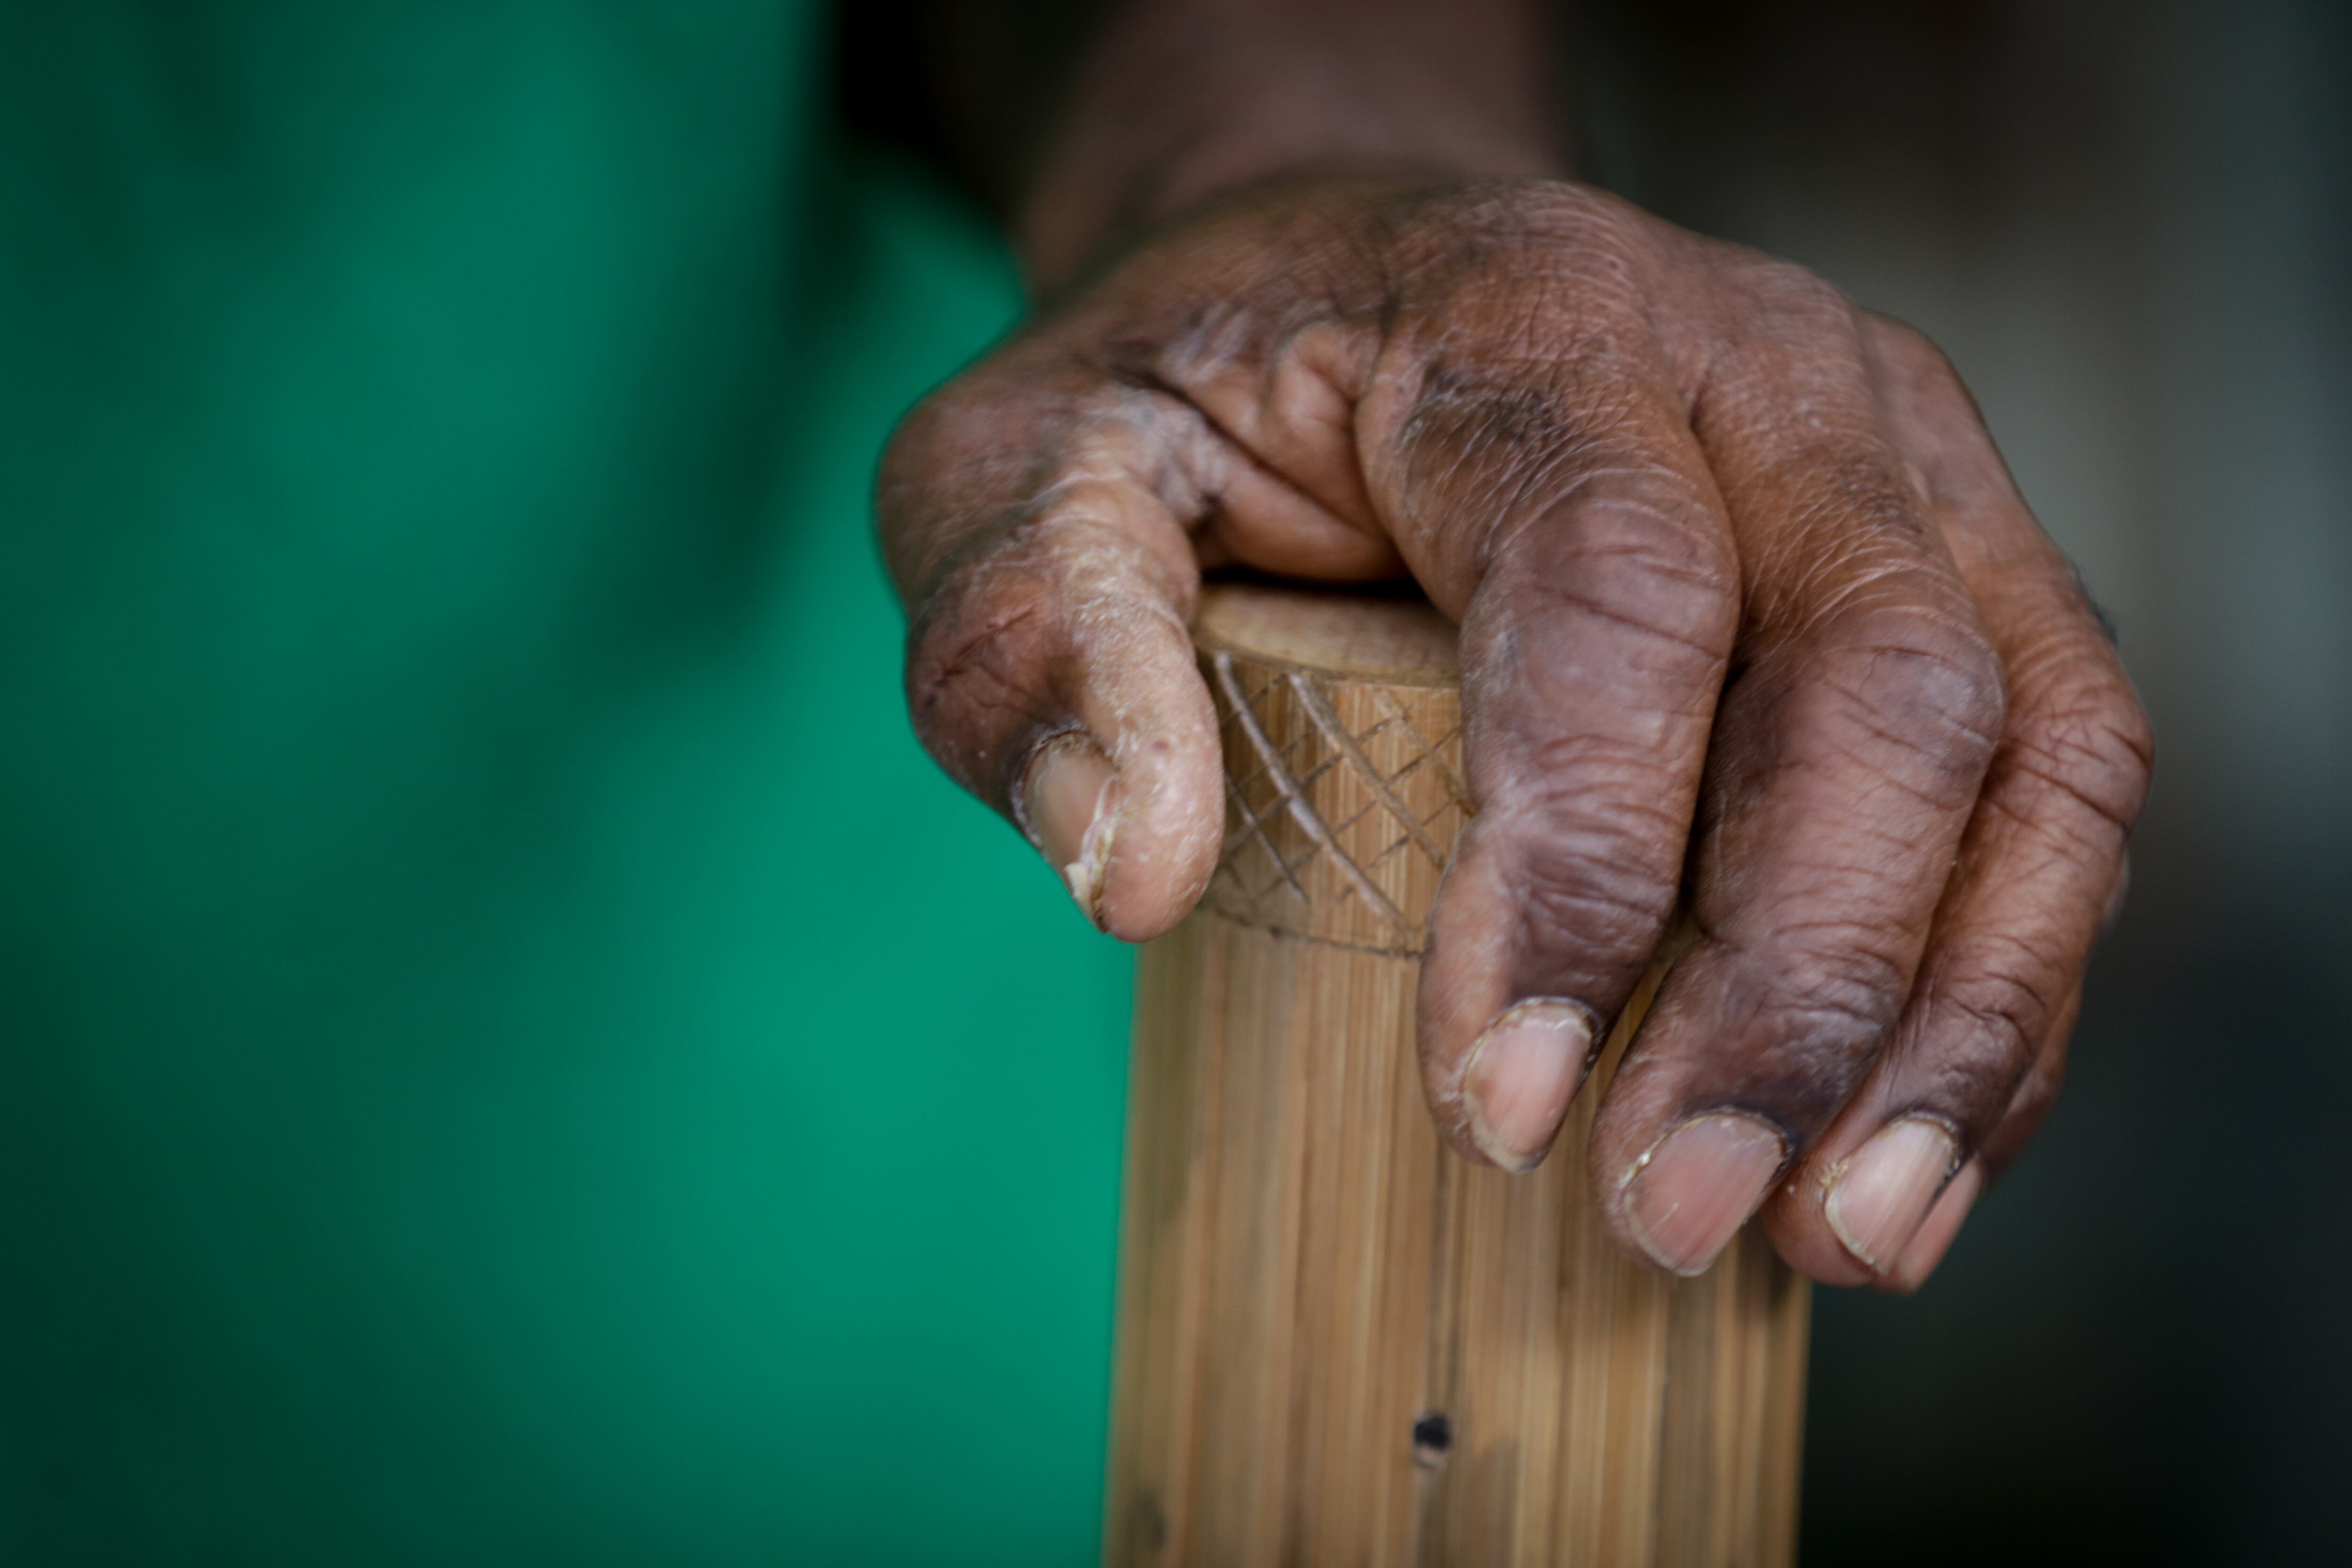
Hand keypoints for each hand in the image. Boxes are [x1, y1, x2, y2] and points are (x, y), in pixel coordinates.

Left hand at [881, 45, 2147, 1298]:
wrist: (1329, 272)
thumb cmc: (1173, 393)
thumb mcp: (1008, 471)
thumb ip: (1028, 638)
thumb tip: (1132, 871)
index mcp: (1527, 314)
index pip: (1618, 589)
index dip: (1585, 863)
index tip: (1501, 1110)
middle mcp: (1761, 362)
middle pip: (1876, 677)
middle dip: (1797, 986)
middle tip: (1670, 1215)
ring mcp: (1888, 452)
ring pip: (2025, 737)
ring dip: (1952, 1012)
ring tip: (1843, 1236)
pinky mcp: (1949, 554)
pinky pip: (2054, 770)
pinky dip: (1999, 974)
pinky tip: (1906, 1144)